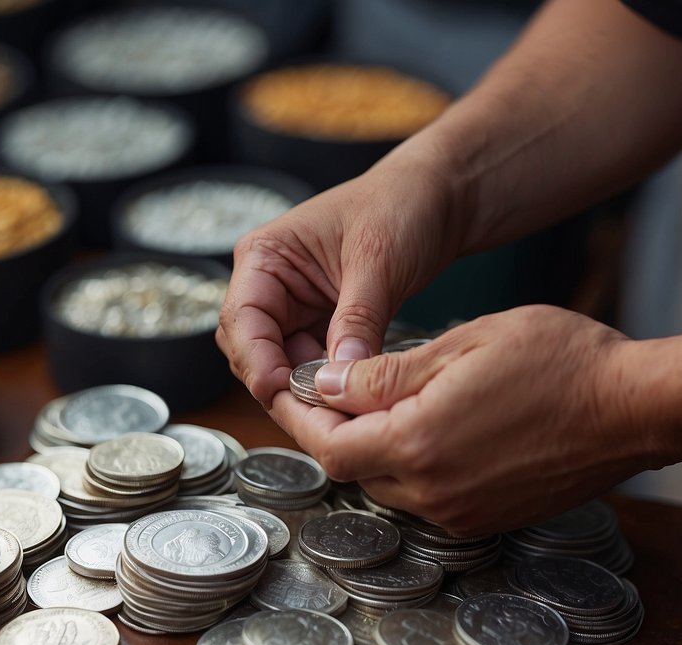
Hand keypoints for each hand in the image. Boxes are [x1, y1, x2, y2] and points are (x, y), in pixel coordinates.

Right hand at [216, 152, 463, 405]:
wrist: (440, 198)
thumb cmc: (402, 206)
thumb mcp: (378, 263)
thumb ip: (357, 320)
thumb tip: (340, 375)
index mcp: (265, 255)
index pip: (241, 319)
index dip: (256, 360)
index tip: (280, 390)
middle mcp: (271, 284)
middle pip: (252, 350)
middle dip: (278, 380)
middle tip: (316, 408)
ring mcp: (295, 308)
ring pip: (281, 364)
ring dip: (303, 386)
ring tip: (339, 403)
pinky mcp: (323, 325)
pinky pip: (312, 364)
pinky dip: (327, 382)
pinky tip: (350, 393)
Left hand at [272, 305, 656, 534]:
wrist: (634, 408)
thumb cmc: (558, 361)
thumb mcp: (462, 344)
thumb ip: (384, 373)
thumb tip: (325, 383)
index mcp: (419, 443)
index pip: (330, 445)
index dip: (302, 418)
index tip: (292, 392)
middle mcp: (434, 492)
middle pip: (355, 470)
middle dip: (336, 431)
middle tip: (332, 389)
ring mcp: (463, 513)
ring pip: (390, 487)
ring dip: (375, 449)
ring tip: (384, 403)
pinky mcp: (489, 519)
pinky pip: (427, 499)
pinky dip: (413, 466)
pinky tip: (431, 428)